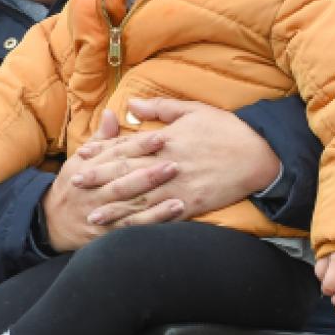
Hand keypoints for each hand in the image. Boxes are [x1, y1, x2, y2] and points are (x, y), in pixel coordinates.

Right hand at [41, 110, 183, 251]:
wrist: (52, 221)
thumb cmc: (72, 185)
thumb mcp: (80, 160)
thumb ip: (100, 138)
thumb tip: (111, 112)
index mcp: (90, 167)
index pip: (116, 154)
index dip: (139, 146)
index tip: (161, 136)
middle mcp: (95, 189)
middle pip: (124, 178)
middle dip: (149, 170)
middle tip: (175, 161)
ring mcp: (102, 211)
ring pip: (130, 202)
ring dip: (156, 194)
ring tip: (179, 186)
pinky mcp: (108, 231)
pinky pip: (134, 226)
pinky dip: (156, 218)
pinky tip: (176, 210)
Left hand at [75, 98, 281, 225]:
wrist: (260, 154)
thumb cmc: (225, 128)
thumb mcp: (193, 109)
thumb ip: (160, 108)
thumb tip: (131, 105)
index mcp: (166, 139)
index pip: (127, 146)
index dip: (102, 152)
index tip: (81, 157)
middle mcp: (168, 163)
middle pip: (127, 172)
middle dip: (99, 180)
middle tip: (75, 185)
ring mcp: (180, 185)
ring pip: (140, 198)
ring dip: (115, 208)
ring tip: (92, 216)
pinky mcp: (193, 203)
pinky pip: (163, 215)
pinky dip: (144, 223)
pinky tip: (127, 230)